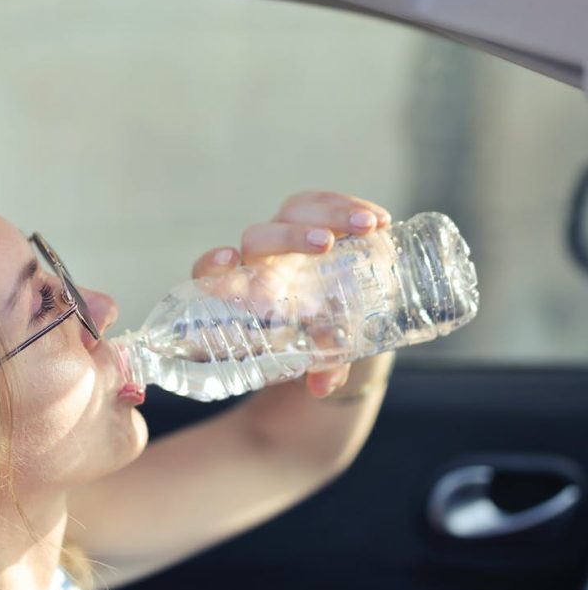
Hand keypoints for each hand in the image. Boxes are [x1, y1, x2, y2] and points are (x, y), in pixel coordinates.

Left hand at [191, 191, 391, 396]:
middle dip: (290, 238)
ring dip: (330, 215)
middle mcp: (260, 259)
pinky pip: (324, 203)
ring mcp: (287, 234)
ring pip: (294, 211)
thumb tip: (321, 386)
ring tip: (368, 227)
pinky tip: (379, 220)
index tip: (227, 258)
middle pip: (258, 237)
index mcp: (245, 292)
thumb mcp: (316, 355)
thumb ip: (321, 368)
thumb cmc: (310, 339)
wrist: (336, 319)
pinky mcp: (315, 218)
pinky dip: (350, 206)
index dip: (213, 264)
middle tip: (325, 245)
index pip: (211, 272)